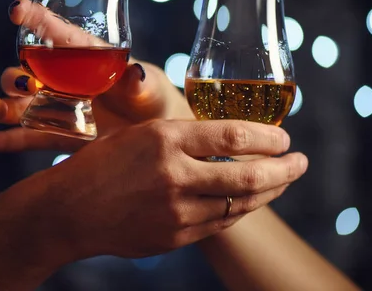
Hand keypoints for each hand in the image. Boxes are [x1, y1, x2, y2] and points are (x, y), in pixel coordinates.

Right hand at [0, 0, 191, 153]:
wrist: (157, 140)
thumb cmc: (157, 102)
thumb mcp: (154, 90)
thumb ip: (142, 83)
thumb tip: (137, 74)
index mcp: (90, 57)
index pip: (61, 34)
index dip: (38, 18)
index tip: (16, 8)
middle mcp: (68, 80)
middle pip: (30, 70)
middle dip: (17, 75)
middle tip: (24, 84)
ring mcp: (60, 108)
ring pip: (22, 102)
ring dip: (5, 104)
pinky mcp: (59, 135)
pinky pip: (27, 137)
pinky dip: (2, 140)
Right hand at [33, 119, 306, 258]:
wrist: (69, 210)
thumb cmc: (101, 163)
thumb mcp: (139, 133)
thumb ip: (182, 135)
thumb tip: (227, 135)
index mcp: (164, 139)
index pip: (233, 135)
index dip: (267, 137)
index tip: (284, 138)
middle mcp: (174, 175)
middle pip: (247, 174)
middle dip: (284, 169)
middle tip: (302, 162)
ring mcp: (176, 211)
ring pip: (240, 203)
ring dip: (269, 191)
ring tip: (283, 180)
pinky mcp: (175, 237)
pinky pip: (221, 223)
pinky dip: (242, 210)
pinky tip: (252, 200)